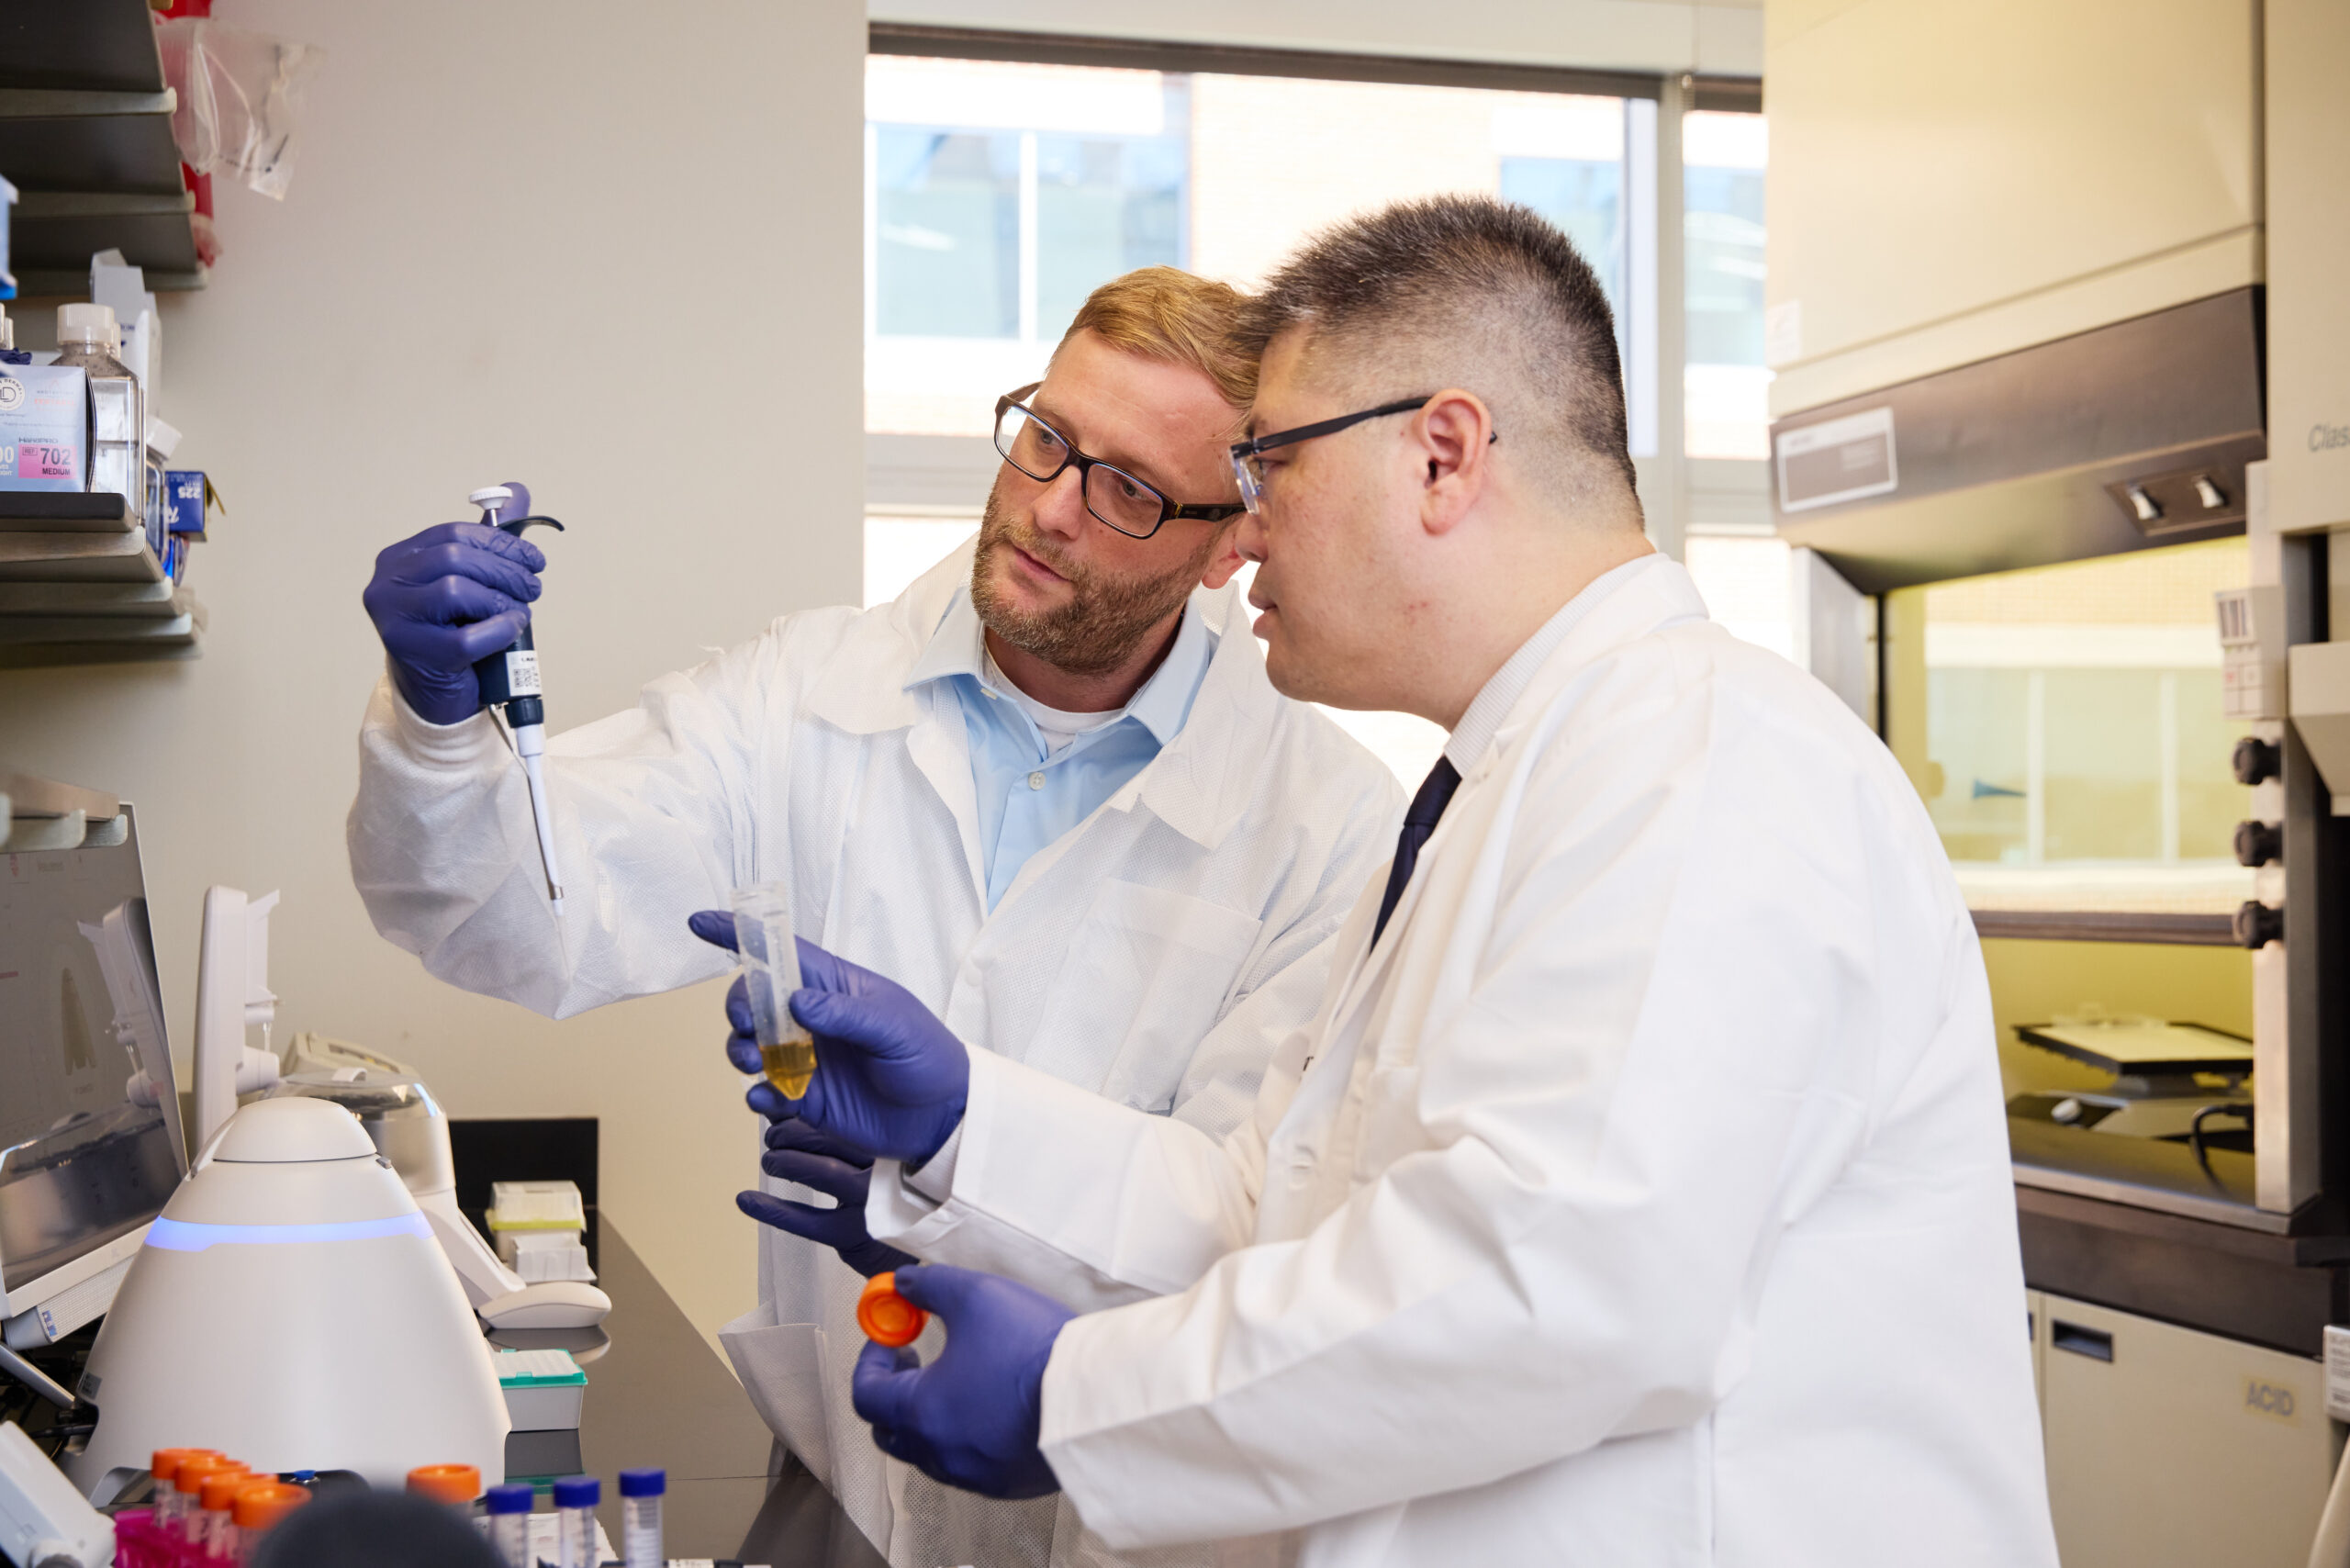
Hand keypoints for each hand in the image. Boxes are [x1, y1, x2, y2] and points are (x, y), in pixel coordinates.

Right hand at [362, 482, 541, 724]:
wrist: (437, 693)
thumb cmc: (456, 632)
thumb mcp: (473, 582)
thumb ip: (491, 538)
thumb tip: (518, 491)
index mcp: (399, 559)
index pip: (453, 534)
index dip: (500, 542)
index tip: (534, 559)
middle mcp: (387, 584)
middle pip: (454, 558)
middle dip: (505, 569)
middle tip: (534, 586)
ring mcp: (393, 620)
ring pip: (454, 591)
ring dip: (501, 599)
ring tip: (521, 610)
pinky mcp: (411, 653)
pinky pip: (464, 636)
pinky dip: (498, 629)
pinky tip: (513, 628)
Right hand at [689, 911, 969, 1164]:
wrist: (943, 1119)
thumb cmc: (929, 1058)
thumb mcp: (895, 1027)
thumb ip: (845, 1014)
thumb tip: (796, 1001)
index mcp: (835, 986)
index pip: (781, 951)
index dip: (740, 934)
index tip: (700, 922)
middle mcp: (813, 1018)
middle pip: (754, 999)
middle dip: (738, 1006)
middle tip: (747, 1026)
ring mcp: (806, 1057)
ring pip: (749, 1044)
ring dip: (738, 1049)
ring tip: (753, 1061)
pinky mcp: (804, 1097)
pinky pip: (764, 1091)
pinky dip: (757, 1094)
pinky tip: (769, 1099)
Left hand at [737, 1119, 913, 1277]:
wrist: (918, 1253)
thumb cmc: (897, 1197)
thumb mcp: (885, 1157)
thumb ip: (854, 1131)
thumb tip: (801, 1104)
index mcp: (894, 1140)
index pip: (844, 1111)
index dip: (805, 1105)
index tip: (786, 1102)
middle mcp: (885, 1167)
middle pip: (827, 1136)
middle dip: (789, 1132)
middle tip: (774, 1136)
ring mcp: (870, 1202)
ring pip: (819, 1171)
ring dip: (783, 1161)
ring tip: (770, 1161)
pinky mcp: (852, 1234)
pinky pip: (805, 1220)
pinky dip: (772, 1209)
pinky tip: (748, 1201)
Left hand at [850, 1265, 1069, 1498]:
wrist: (1094, 1394)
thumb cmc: (1031, 1349)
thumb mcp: (975, 1295)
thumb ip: (929, 1286)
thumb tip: (903, 1283)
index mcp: (920, 1412)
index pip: (865, 1394)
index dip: (872, 1359)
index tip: (891, 1338)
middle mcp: (939, 1452)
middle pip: (889, 1430)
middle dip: (894, 1392)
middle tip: (916, 1360)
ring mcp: (972, 1474)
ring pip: (929, 1450)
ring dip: (929, 1416)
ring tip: (959, 1379)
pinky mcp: (1005, 1484)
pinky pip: (967, 1464)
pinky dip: (965, 1436)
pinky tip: (992, 1406)